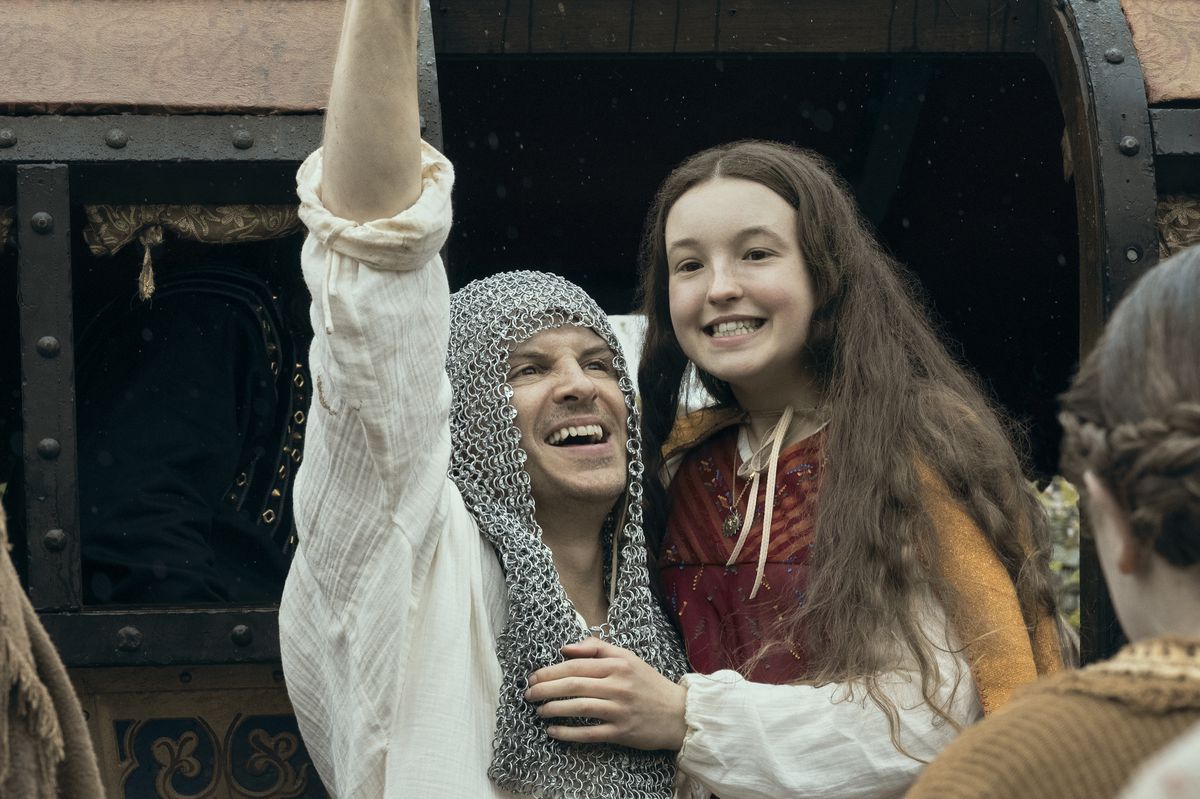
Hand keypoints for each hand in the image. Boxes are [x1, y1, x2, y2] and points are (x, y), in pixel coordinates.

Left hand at [525, 638, 687, 750]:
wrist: (678, 713)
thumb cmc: (648, 683)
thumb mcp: (627, 657)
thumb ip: (597, 648)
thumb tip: (565, 648)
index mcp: (617, 664)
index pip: (576, 665)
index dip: (550, 671)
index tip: (533, 677)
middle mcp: (617, 685)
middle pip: (573, 685)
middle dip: (545, 689)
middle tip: (529, 694)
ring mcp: (619, 710)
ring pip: (578, 707)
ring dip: (553, 709)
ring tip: (538, 710)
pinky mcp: (621, 732)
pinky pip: (589, 733)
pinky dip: (568, 733)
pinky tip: (553, 731)